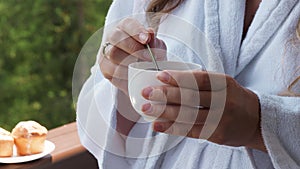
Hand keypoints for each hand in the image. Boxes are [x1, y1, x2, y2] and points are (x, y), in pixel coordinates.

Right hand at [99, 18, 165, 94]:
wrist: (143, 71)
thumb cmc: (149, 54)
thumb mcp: (155, 47)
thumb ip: (153, 40)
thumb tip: (150, 32)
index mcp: (125, 26)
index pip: (128, 24)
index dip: (137, 31)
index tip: (147, 39)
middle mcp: (112, 36)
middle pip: (116, 37)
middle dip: (133, 47)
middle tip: (149, 57)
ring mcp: (106, 51)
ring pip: (112, 54)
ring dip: (130, 61)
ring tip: (144, 67)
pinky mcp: (104, 67)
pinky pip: (112, 70)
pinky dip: (125, 73)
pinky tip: (135, 74)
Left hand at [141, 70, 262, 147]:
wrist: (256, 121)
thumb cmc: (233, 98)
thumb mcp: (223, 84)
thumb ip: (200, 82)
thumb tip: (169, 80)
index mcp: (223, 84)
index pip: (198, 79)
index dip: (178, 78)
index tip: (159, 76)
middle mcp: (223, 101)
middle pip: (191, 98)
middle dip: (166, 95)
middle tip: (147, 93)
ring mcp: (220, 120)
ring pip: (188, 115)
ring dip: (165, 112)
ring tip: (147, 109)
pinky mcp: (216, 135)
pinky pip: (190, 131)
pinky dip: (172, 128)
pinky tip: (158, 125)